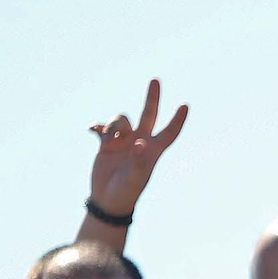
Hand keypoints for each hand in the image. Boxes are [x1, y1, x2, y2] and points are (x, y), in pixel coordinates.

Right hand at [86, 79, 187, 215]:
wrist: (108, 199)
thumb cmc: (127, 191)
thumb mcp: (135, 178)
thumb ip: (139, 161)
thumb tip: (141, 143)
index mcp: (153, 150)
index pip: (169, 132)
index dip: (177, 119)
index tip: (185, 104)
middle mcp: (140, 142)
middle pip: (149, 114)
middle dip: (152, 98)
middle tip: (155, 79)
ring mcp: (123, 141)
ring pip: (121, 119)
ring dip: (113, 123)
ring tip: (106, 137)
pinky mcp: (106, 144)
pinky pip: (102, 127)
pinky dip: (97, 126)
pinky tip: (92, 131)